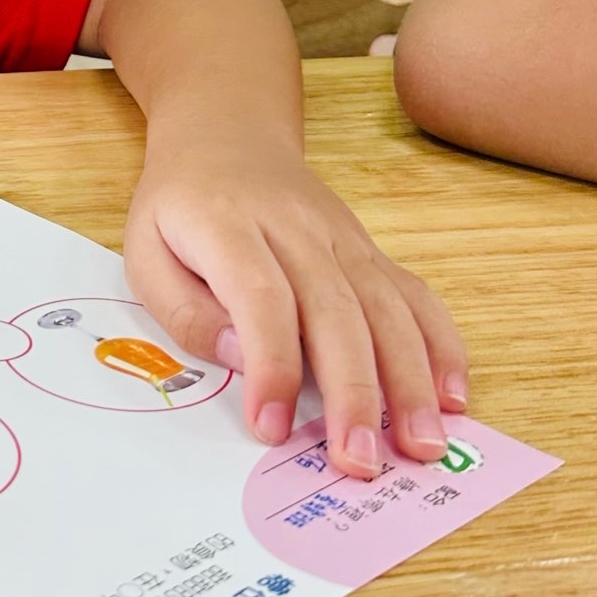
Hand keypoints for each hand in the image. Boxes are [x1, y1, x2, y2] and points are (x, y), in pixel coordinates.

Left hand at [120, 138, 467, 479]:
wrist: (227, 136)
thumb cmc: (180, 207)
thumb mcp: (144, 252)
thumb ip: (185, 310)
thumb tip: (241, 360)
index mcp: (229, 226)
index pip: (261, 299)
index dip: (271, 365)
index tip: (273, 427)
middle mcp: (296, 228)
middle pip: (336, 310)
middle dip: (354, 391)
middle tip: (361, 460)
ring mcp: (341, 237)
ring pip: (385, 306)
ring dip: (409, 379)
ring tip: (423, 443)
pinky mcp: (369, 248)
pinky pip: (414, 293)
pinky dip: (440, 344)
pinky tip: (452, 395)